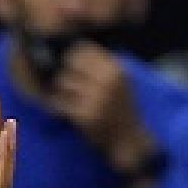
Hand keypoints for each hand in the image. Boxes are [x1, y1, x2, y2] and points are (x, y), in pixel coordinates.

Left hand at [47, 42, 154, 176]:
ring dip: (61, 90)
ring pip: (63, 82)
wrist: (127, 138)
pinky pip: (60, 102)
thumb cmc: (120, 107)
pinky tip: (66, 111)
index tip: (71, 65)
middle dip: (66, 72)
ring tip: (71, 99)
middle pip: (70, 63)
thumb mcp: (118, 80)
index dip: (73, 56)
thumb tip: (71, 48)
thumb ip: (100, 65)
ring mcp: (95, 99)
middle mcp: (106, 81)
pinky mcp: (84, 116)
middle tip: (69, 84)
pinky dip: (59, 106)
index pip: (84, 49)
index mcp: (115, 70)